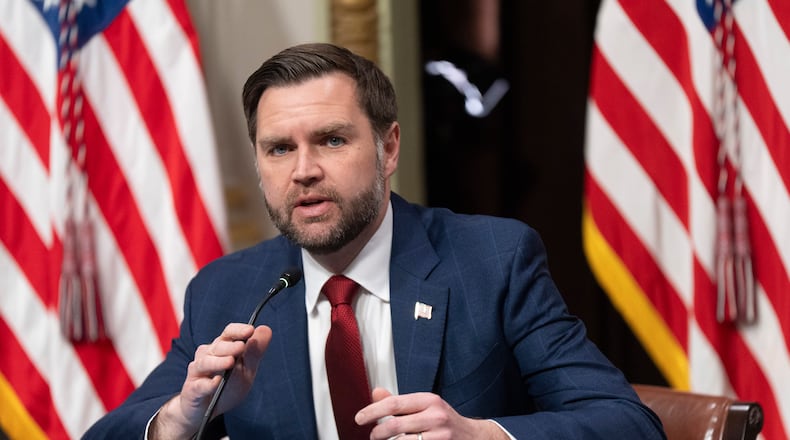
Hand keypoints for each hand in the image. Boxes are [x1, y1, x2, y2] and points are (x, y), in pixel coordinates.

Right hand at [150, 323, 271, 437]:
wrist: (207, 410)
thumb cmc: (227, 387)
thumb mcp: (247, 370)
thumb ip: (255, 352)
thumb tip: (265, 329)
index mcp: (222, 347)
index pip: (229, 333)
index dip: (238, 330)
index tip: (250, 330)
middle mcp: (207, 355)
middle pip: (218, 346)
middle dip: (230, 346)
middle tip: (241, 347)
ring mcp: (198, 371)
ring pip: (206, 362)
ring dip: (218, 362)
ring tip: (230, 362)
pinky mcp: (192, 389)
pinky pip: (199, 385)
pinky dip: (208, 384)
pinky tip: (217, 382)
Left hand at [355, 388, 509, 439]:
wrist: (474, 437)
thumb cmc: (444, 421)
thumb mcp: (425, 406)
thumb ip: (399, 402)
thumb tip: (375, 392)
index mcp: (429, 400)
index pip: (394, 403)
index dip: (373, 411)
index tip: (359, 418)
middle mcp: (436, 416)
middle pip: (395, 426)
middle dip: (377, 433)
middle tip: (372, 436)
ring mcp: (440, 436)